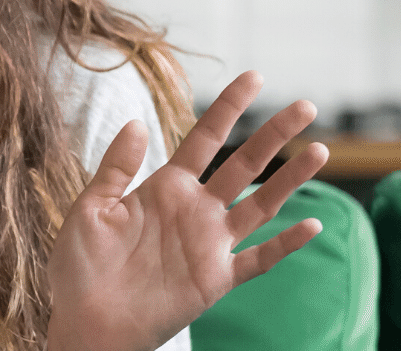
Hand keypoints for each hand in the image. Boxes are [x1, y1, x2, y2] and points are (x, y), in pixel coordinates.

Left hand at [45, 71, 328, 350]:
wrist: (85, 323)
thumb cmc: (80, 268)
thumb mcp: (90, 208)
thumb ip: (115, 167)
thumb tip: (136, 121)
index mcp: (165, 188)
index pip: (204, 139)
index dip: (228, 108)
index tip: (254, 77)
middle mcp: (195, 211)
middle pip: (244, 165)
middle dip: (274, 135)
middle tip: (306, 106)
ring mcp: (209, 244)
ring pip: (261, 204)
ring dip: (291, 180)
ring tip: (320, 150)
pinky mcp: (216, 280)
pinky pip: (259, 260)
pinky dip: (286, 245)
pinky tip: (312, 225)